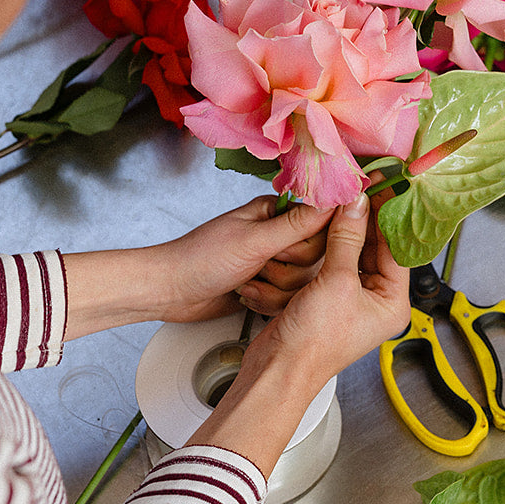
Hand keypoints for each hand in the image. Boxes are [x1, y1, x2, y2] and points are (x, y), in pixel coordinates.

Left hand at [59, 195, 334, 338]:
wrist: (170, 292)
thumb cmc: (201, 259)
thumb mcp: (254, 240)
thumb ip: (297, 225)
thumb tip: (334, 201)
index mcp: (276, 213)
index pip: (320, 227)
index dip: (305, 246)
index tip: (285, 253)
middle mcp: (278, 236)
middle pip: (315, 259)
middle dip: (286, 271)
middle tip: (260, 268)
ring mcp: (273, 263)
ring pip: (303, 283)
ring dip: (274, 289)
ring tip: (247, 284)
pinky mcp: (267, 287)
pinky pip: (289, 299)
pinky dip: (268, 302)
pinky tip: (247, 297)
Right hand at [253, 188, 409, 381]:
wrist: (278, 369)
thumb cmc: (313, 341)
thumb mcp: (337, 282)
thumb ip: (348, 239)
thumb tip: (357, 204)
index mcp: (393, 303)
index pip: (396, 250)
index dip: (387, 217)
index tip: (380, 189)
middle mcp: (377, 302)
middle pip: (377, 250)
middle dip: (367, 220)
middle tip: (360, 189)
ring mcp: (352, 300)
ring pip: (355, 253)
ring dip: (348, 229)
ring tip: (344, 199)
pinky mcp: (328, 298)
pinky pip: (336, 262)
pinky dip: (332, 243)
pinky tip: (327, 222)